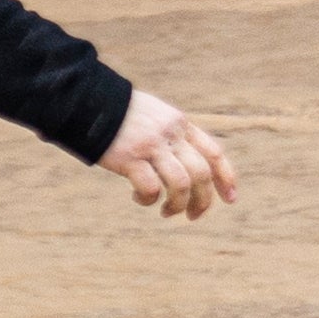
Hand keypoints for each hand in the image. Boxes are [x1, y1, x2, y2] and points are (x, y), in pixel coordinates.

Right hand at [99, 89, 238, 219]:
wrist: (88, 101)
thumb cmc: (119, 113)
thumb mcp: (154, 116)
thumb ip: (172, 135)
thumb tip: (186, 168)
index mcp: (179, 123)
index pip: (214, 152)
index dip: (226, 178)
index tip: (230, 199)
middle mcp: (170, 134)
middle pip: (201, 173)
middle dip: (203, 201)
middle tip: (192, 216)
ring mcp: (151, 145)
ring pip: (182, 184)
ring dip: (178, 205)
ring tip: (166, 212)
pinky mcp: (130, 157)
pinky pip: (151, 188)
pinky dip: (148, 200)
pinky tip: (138, 198)